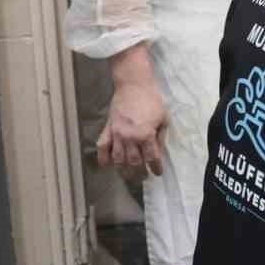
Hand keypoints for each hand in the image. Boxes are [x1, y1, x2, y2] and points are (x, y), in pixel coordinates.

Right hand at [98, 49, 165, 177]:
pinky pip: (102, 147)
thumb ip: (160, 137)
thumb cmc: (152, 101)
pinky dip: (102, 158)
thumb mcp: (163, 119)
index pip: (152, 158)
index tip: (157, 173)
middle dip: (139, 173)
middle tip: (143, 177)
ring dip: (123, 169)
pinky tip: (106, 165)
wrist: (133, 86)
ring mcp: (116, 134)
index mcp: (146, 135)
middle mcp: (130, 138)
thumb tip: (158, 152)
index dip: (155, 168)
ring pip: (118, 159)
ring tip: (129, 174)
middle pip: (134, 162)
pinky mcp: (107, 129)